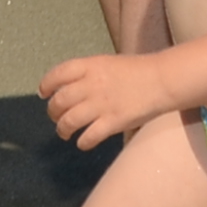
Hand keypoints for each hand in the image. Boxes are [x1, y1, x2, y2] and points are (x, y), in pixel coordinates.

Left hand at [37, 51, 175, 152]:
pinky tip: (84, 142)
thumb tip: (69, 87)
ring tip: (65, 133)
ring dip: (63, 129)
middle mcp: (92, 84)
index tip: (44, 94)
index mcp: (91, 66)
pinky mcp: (113, 122)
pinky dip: (82, 142)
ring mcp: (101, 104)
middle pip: (60, 101)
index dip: (47, 85)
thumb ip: (88, 73)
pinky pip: (89, 137)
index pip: (58, 74)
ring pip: (69, 121)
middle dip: (53, 112)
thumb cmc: (137, 70)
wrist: (162, 80)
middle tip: (55, 117)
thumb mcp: (107, 63)